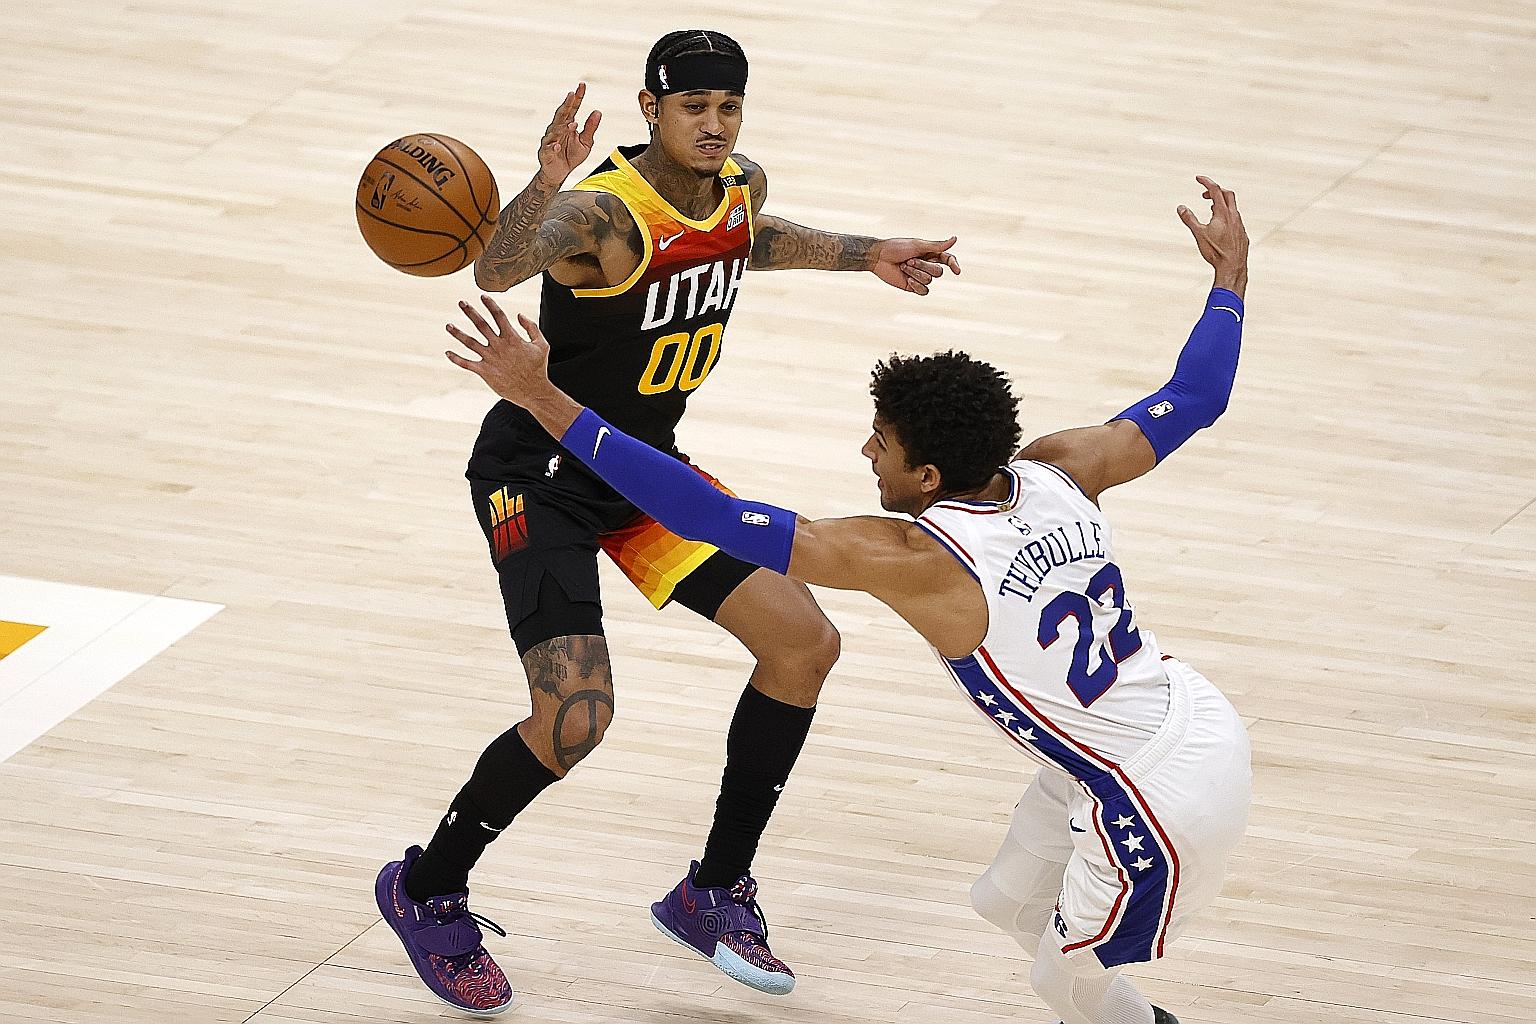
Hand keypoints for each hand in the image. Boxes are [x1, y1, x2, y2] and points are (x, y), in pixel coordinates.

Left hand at [445, 296, 553, 407]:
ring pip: (470, 343)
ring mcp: (490, 359)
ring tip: (448, 325)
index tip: (482, 296)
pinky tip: (447, 353)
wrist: (533, 391)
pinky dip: (456, 359)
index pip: (499, 316)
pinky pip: (467, 364)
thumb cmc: (538, 368)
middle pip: (481, 325)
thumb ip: (531, 327)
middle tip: (461, 302)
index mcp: (512, 338)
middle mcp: (498, 346)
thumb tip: (520, 314)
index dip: (490, 304)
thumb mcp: (541, 345)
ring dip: (458, 333)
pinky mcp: (485, 372)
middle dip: (470, 312)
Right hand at [536, 83, 601, 186]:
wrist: (558, 174)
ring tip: (572, 123)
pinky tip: (558, 145)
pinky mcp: (546, 153)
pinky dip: (553, 147)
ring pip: (555, 130)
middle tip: (572, 94)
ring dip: (563, 126)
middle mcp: (557, 130)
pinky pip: (549, 149)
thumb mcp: (586, 142)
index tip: (582, 86)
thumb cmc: (571, 156)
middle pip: (562, 114)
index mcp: (567, 125)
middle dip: (567, 104)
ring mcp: (550, 141)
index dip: (577, 97)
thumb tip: (598, 111)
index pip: (572, 108)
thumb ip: (590, 128)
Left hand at [869, 236, 960, 294]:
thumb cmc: (896, 247)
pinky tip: (908, 281)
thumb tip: (955, 239)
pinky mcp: (913, 286)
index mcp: (930, 253)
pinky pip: (924, 290)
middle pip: (938, 272)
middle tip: (909, 260)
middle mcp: (927, 265)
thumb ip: (937, 245)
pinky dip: (917, 285)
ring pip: (930, 280)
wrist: (878, 257)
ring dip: (916, 273)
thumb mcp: (918, 245)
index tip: (957, 271)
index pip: (948, 259)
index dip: (954, 265)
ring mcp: (920, 277)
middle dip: (923, 266)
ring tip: (903, 266)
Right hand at [1178, 175, 1247, 296]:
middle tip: (1204, 194)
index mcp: (1223, 213)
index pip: (1216, 190)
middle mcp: (1234, 216)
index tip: (1198, 178)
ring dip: (1222, 204)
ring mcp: (1240, 225)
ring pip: (1233, 207)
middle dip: (1216, 190)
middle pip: (1228, 194)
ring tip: (1211, 210)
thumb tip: (1180, 207)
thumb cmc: (1215, 251)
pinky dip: (1227, 215)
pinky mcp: (1242, 234)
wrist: (1233, 267)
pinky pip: (1236, 219)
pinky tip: (1220, 226)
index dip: (1206, 182)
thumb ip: (1190, 219)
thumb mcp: (1199, 234)